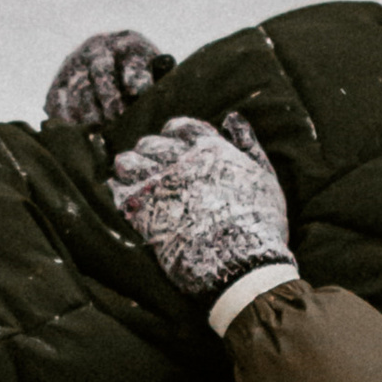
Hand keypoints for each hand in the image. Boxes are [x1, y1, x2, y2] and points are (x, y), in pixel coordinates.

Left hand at [111, 111, 293, 302]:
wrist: (242, 264)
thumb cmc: (260, 223)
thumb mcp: (265, 177)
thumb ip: (248, 144)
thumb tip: (233, 117)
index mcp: (211, 150)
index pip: (182, 128)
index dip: (173, 132)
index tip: (171, 142)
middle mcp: (182, 162)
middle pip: (152, 144)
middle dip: (149, 150)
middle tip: (149, 162)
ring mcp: (160, 187)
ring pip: (130, 163)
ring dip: (128, 166)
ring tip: (129, 173)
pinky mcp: (143, 213)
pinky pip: (119, 192)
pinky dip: (117, 189)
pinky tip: (120, 193)